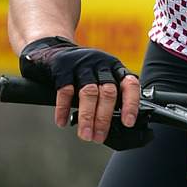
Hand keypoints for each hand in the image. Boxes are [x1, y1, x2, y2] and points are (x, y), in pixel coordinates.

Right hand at [19, 37, 143, 144]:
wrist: (56, 49)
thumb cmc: (84, 70)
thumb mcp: (102, 75)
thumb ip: (109, 94)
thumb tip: (114, 125)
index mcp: (115, 68)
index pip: (129, 84)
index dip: (130, 104)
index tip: (127, 123)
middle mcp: (101, 64)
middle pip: (107, 93)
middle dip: (104, 118)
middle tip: (99, 137)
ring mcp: (82, 65)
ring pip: (88, 93)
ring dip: (87, 117)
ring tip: (85, 135)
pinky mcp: (63, 68)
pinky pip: (65, 91)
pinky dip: (63, 109)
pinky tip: (62, 122)